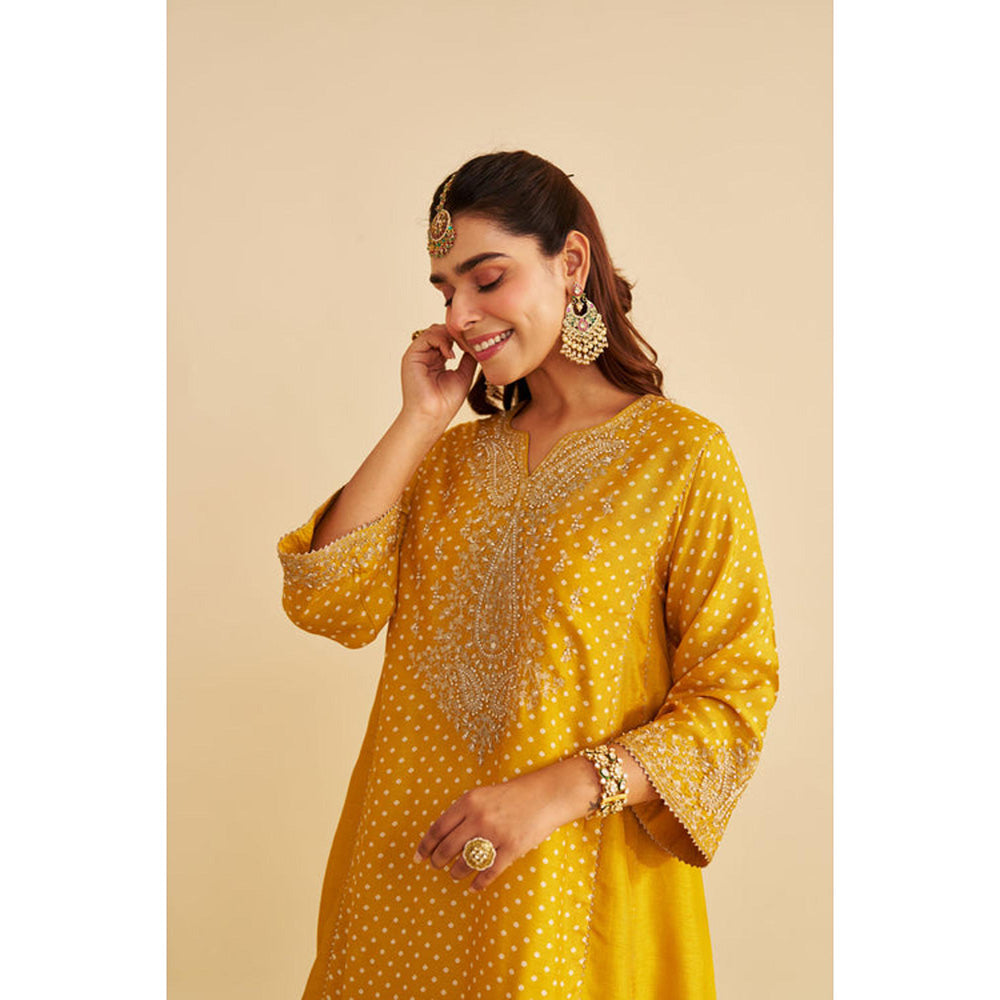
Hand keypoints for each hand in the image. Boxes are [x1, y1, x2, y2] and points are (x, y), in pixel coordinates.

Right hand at [401, 323, 477, 425]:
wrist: (432, 416)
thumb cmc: (445, 403)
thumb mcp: (464, 375)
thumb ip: (468, 358)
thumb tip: (477, 344)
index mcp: (436, 360)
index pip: (448, 338)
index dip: (461, 336)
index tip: (475, 342)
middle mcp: (426, 355)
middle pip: (440, 331)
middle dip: (456, 333)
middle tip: (469, 341)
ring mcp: (418, 355)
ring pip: (434, 331)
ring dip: (450, 335)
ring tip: (460, 349)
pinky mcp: (411, 356)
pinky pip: (426, 337)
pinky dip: (441, 340)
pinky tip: (451, 355)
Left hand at [412, 772, 567, 892]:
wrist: (545, 795)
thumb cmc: (510, 796)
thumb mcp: (482, 796)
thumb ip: (461, 813)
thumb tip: (438, 837)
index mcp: (469, 801)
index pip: (438, 828)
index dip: (425, 845)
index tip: (418, 857)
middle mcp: (479, 817)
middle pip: (448, 848)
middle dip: (439, 861)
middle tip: (437, 866)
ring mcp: (496, 834)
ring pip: (466, 863)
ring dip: (457, 872)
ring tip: (455, 874)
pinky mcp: (513, 848)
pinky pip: (489, 872)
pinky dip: (479, 882)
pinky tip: (474, 886)